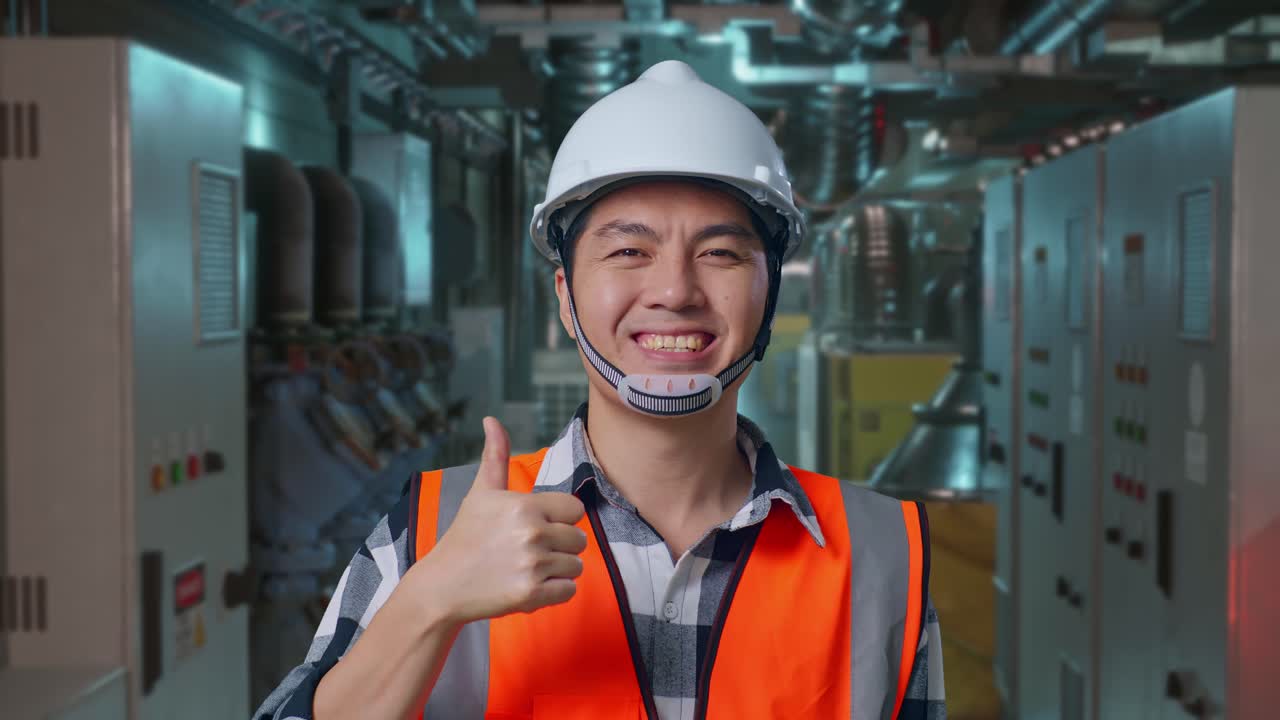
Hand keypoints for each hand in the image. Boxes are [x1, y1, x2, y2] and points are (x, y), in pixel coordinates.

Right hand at [415, 417, 587, 624]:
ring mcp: (533, 565)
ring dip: (556, 570)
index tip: (535, 527)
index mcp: (524, 505)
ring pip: (576, 566)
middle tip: (527, 551)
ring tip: (526, 568)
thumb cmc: (466, 536)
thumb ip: (496, 456)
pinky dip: (553, 592)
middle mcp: (532, 532)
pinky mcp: (532, 594)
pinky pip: (569, 591)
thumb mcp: (481, 493)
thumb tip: (492, 419)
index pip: (575, 510)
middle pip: (579, 540)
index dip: (559, 519)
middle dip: (559, 546)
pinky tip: (528, 585)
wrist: (443, 585)